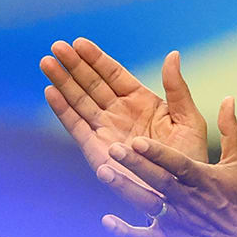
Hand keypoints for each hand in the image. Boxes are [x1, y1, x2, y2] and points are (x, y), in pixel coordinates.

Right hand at [40, 38, 208, 215]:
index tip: (78, 42)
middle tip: (56, 46)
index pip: (113, 74)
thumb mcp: (188, 119)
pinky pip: (76, 126)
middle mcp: (120, 113)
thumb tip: (172, 55)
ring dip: (63, 82)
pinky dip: (62, 110)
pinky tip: (50, 91)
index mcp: (141, 101)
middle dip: (74, 65)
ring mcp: (106, 130)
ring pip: (80, 100)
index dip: (95, 58)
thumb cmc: (189, 158)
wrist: (180, 193)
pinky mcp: (96, 150)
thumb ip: (177, 89)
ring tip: (47, 62)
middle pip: (91, 83)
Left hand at [97, 96, 236, 236]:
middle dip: (135, 165)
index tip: (139, 140)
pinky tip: (107, 221)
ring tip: (103, 172)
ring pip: (147, 204)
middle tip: (114, 149)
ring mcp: (176, 221)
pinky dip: (125, 230)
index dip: (158, 153)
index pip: (178, 164)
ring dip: (125, 189)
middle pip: (158, 180)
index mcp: (202, 178)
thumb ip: (230, 130)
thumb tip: (228, 99)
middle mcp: (186, 199)